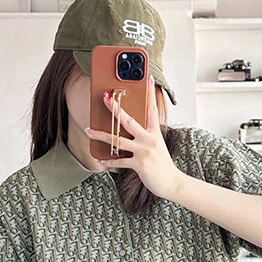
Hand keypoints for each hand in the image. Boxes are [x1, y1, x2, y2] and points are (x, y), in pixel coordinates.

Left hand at [85, 75, 184, 199]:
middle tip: (106, 97)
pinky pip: (120, 161)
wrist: (172, 182)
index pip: (152, 109)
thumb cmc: (163, 165)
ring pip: (118, 140)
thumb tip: (128, 130)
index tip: (148, 79)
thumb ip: (146, 136)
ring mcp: (144, 152)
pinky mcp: (140, 164)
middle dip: (115, 108)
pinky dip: (109, 161)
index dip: (150, 94)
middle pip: (129, 121)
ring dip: (101, 135)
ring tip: (89, 130)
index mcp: (155, 133)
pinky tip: (101, 160)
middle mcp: (149, 139)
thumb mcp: (157, 146)